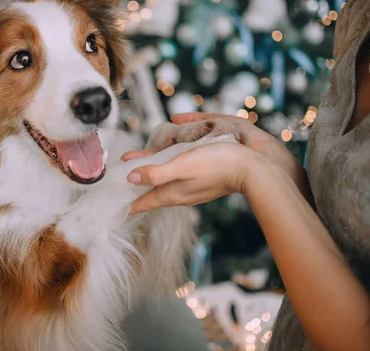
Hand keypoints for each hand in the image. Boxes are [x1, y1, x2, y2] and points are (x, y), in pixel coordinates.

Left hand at [126, 141, 267, 214]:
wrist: (253, 169)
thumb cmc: (217, 164)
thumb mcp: (182, 165)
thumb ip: (156, 173)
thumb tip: (131, 178)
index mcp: (174, 193)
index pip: (146, 201)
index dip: (130, 203)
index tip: (116, 205)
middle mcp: (182, 194)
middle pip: (154, 191)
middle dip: (137, 183)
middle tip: (122, 175)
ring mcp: (194, 189)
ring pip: (166, 184)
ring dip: (152, 175)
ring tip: (140, 166)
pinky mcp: (204, 181)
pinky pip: (179, 178)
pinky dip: (168, 172)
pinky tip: (170, 165)